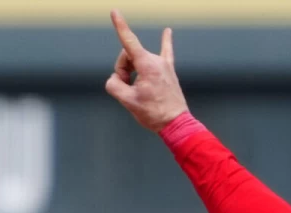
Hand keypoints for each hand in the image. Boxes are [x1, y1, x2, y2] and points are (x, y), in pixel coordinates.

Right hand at [103, 9, 187, 132]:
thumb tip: (115, 79)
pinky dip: (166, 42)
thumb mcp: (127, 101)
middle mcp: (156, 61)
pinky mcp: (169, 72)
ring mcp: (164, 65)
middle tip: (125, 89)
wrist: (176, 124)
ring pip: (139, 59)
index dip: (120, 26)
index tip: (114, 11)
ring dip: (132, 70)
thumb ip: (114, 85)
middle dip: (122, 69)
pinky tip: (168, 31)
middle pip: (129, 55)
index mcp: (146, 65)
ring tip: (136, 89)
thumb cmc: (153, 114)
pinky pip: (167, 53)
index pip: (128, 41)